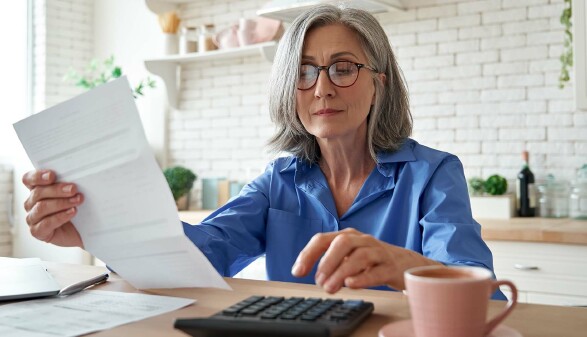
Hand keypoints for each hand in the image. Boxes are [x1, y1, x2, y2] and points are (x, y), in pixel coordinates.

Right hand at [22, 170, 83, 247]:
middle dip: (57, 190)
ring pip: (42, 207)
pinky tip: (72, 212)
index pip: (29, 179)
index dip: (37, 176)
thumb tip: (77, 178)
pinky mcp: (38, 231)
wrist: (81, 231)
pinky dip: (60, 217)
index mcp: (36, 189)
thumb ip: (69, 185)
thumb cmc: (76, 210)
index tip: (52, 175)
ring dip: (61, 203)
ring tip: (77, 200)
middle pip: (38, 193)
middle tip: (73, 189)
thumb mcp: (73, 194)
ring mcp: (32, 218)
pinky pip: (46, 223)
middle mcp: (31, 203)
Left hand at [291, 228, 440, 292]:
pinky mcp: (391, 267)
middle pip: (342, 242)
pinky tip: (351, 284)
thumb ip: (329, 262)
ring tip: (330, 288)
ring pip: (360, 256)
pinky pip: (377, 270)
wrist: (406, 264)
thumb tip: (307, 273)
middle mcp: (362, 240)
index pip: (323, 239)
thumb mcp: (348, 257)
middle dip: (327, 261)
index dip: (308, 254)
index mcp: (348, 236)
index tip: (297, 272)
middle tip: (318, 281)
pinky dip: (363, 277)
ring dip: (341, 272)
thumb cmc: (371, 261)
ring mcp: (378, 252)